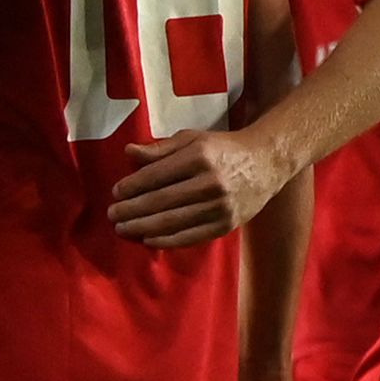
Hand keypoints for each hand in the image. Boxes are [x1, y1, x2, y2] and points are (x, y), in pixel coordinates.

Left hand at [108, 129, 289, 247]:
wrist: (267, 163)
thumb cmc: (223, 148)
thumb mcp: (193, 139)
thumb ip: (161, 148)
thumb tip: (129, 152)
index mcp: (199, 157)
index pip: (156, 175)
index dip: (132, 186)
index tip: (116, 193)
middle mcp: (209, 183)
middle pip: (160, 201)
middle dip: (132, 210)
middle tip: (112, 215)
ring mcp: (219, 207)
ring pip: (172, 222)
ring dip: (142, 227)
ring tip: (123, 229)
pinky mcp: (226, 225)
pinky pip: (190, 236)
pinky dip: (166, 241)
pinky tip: (148, 239)